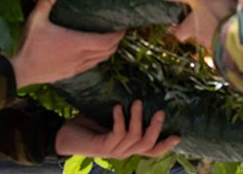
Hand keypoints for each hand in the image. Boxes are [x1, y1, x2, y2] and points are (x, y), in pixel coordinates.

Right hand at [10, 0, 124, 87]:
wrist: (19, 70)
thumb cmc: (29, 44)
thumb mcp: (36, 19)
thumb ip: (47, 0)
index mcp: (76, 43)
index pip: (106, 41)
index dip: (118, 35)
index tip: (123, 26)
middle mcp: (80, 57)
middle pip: (108, 51)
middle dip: (116, 41)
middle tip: (118, 30)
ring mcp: (76, 67)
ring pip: (101, 60)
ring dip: (108, 51)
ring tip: (110, 39)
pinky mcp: (70, 74)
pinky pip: (91, 66)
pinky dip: (98, 58)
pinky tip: (93, 52)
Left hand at [55, 101, 180, 157]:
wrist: (63, 134)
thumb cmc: (88, 123)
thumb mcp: (111, 117)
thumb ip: (126, 112)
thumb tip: (142, 91)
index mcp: (128, 146)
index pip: (152, 150)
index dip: (165, 145)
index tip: (179, 135)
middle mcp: (124, 152)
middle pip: (148, 145)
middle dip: (156, 129)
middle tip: (160, 111)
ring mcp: (114, 151)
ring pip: (135, 137)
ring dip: (137, 118)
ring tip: (137, 102)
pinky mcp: (103, 147)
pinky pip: (118, 133)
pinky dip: (120, 119)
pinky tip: (118, 107)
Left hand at [149, 0, 235, 50]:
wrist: (240, 27)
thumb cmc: (215, 11)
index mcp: (191, 28)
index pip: (179, 34)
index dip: (177, 29)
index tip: (176, 25)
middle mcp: (201, 39)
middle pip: (195, 35)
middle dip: (198, 29)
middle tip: (203, 18)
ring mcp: (216, 43)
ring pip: (211, 37)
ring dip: (214, 30)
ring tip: (220, 19)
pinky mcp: (231, 44)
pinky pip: (225, 38)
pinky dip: (226, 32)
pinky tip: (231, 24)